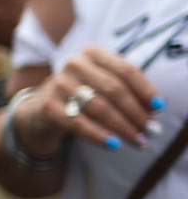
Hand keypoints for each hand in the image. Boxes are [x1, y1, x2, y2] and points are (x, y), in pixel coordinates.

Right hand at [14, 46, 164, 154]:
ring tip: (138, 141)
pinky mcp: (48, 107)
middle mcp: (74, 64)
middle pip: (114, 90)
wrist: (41, 109)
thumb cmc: (81, 94)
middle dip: (136, 113)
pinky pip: (79, 124)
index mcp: (92, 53)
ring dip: (123, 127)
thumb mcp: (102, 82)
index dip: (145, 90)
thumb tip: (154, 109)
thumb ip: (127, 89)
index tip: (159, 108)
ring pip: (100, 107)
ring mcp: (58, 84)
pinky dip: (99, 136)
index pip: (126, 70)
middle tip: (151, 131)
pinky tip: (114, 145)